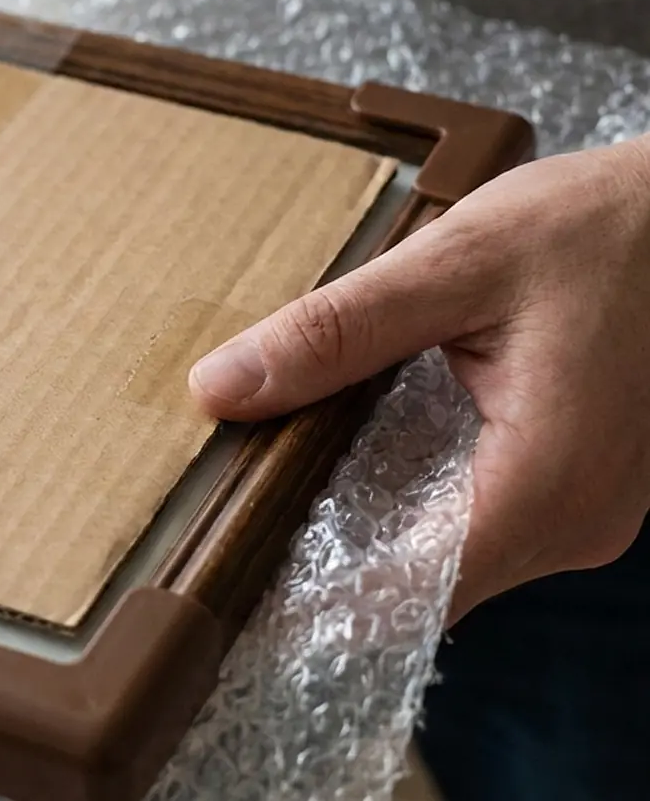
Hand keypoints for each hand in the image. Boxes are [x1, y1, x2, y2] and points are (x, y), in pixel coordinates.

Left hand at [189, 137, 649, 623]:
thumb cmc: (601, 228)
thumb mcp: (455, 263)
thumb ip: (336, 332)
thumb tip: (219, 389)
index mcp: (546, 486)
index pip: (404, 591)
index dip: (308, 590)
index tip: (227, 564)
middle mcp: (574, 527)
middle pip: (418, 585)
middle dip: (321, 554)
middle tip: (231, 505)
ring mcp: (583, 517)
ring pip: (444, 560)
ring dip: (364, 526)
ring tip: (274, 473)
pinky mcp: (577, 493)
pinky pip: (475, 525)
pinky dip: (408, 501)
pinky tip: (351, 453)